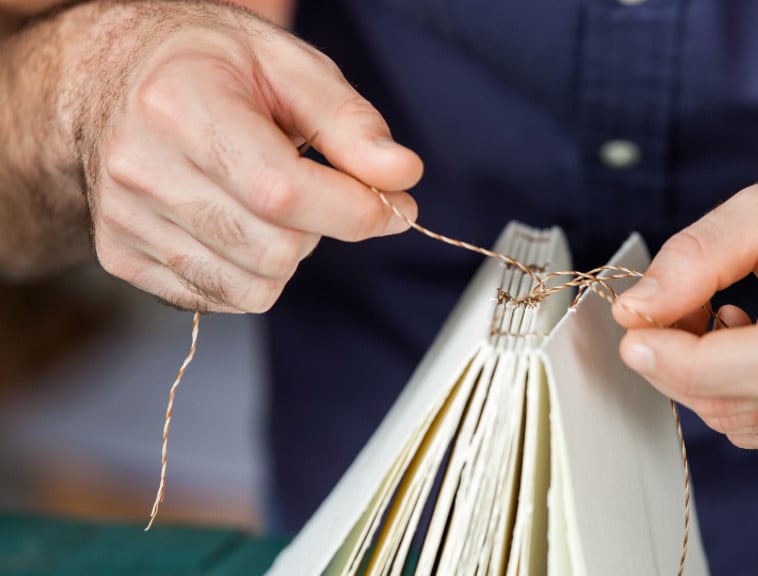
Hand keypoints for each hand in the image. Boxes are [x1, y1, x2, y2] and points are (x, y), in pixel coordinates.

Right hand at [77, 1, 421, 311]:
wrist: (111, 76)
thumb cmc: (208, 65)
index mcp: (179, 106)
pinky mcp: (122, 256)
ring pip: (254, 287)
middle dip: (322, 228)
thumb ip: (350, 123)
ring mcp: (124, 219)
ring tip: (268, 200)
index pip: (283, 193)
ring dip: (287, 253)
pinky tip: (238, 221)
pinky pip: (221, 299)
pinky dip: (252, 272)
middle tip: (316, 188)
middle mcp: (140, 169)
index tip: (393, 204)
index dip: (355, 210)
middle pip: (274, 250)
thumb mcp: (288, 66)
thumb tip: (402, 175)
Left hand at [614, 158, 757, 456]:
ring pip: (741, 426)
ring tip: (730, 317)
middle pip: (736, 403)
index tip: (635, 332)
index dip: (678, 360)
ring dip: (707, 379)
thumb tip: (635, 311)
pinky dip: (740, 396)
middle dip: (677, 362)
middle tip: (674, 308)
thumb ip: (695, 258)